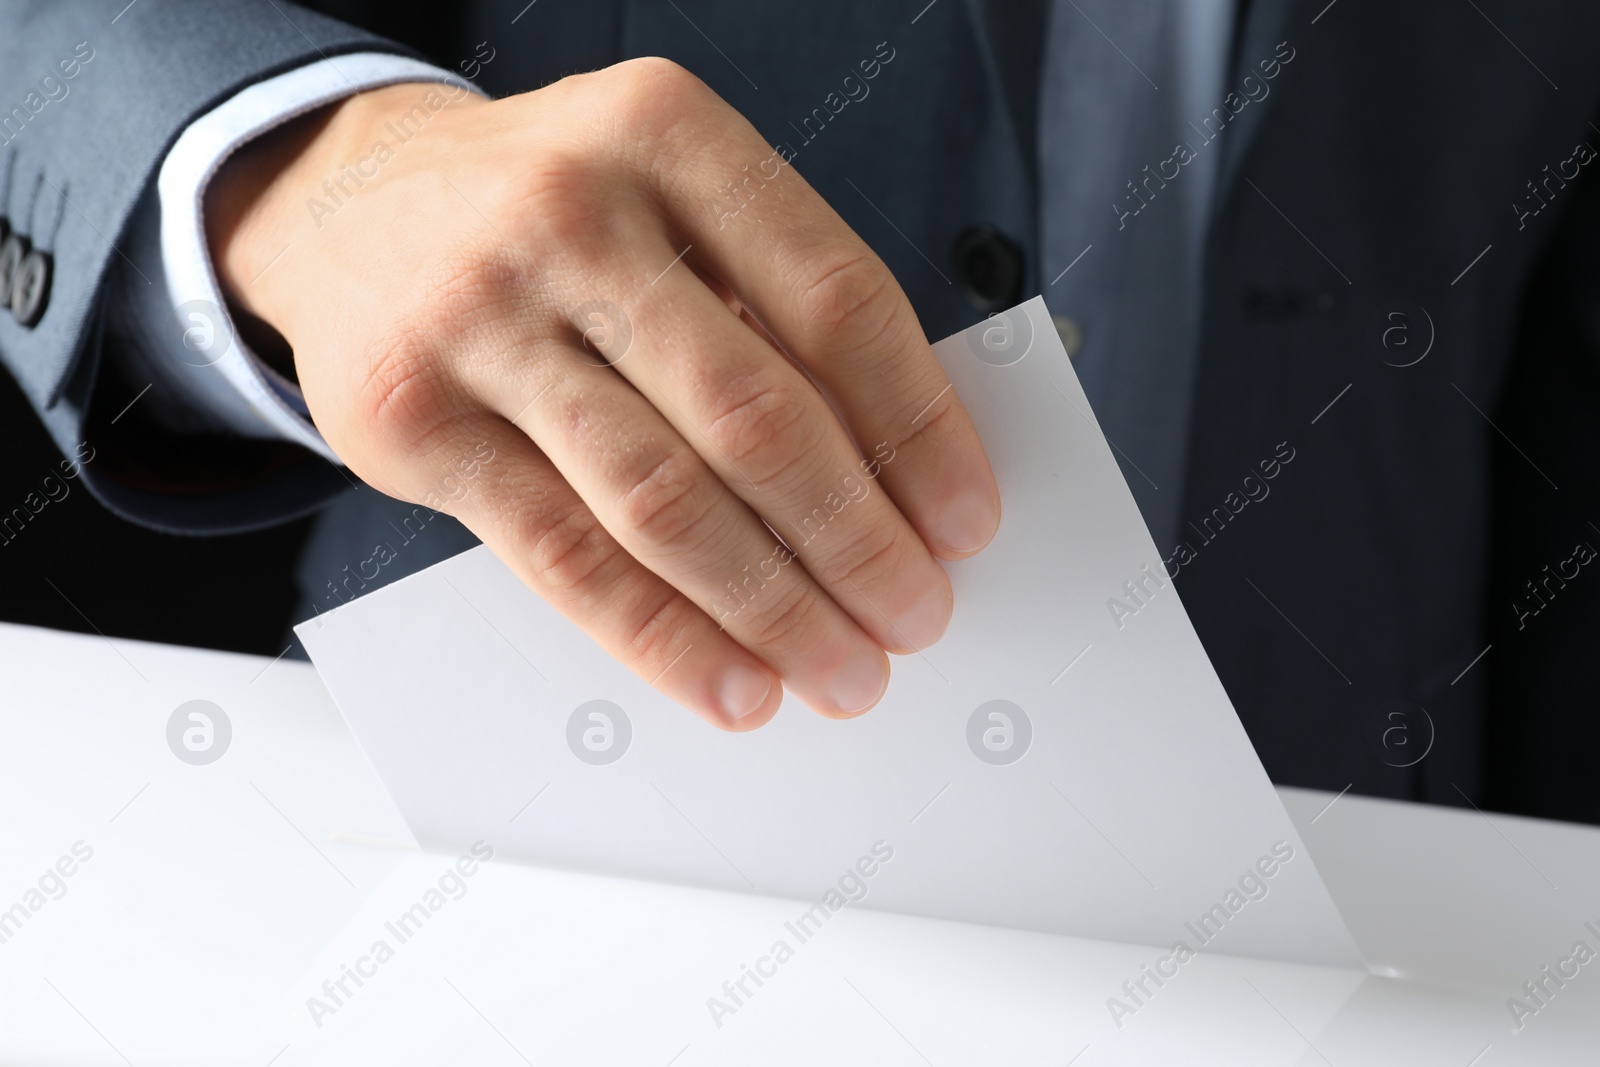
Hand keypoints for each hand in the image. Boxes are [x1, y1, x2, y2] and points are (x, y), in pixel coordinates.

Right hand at [207, 59, 999, 729]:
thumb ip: (766, 306)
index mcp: (667, 133)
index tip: (965, 519)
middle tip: (915, 615)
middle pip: (754, 413)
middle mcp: (570, 214)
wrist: (344, 199)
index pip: (835, 300)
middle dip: (856, 539)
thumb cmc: (551, 210)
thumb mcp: (668, 198)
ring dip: (772, 607)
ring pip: (661, 500)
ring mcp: (478, 318)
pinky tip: (732, 680)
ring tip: (841, 670)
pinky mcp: (410, 423)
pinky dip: (661, 636)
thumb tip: (893, 478)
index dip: (918, 427)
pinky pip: (562, 556)